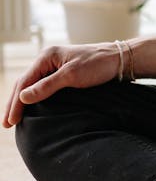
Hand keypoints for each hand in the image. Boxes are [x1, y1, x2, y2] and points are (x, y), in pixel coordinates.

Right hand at [3, 41, 120, 127]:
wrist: (120, 60)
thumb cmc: (98, 65)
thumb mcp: (71, 76)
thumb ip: (47, 86)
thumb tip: (23, 97)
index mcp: (46, 57)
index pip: (24, 82)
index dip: (15, 103)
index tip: (10, 121)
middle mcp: (47, 60)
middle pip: (24, 83)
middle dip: (14, 104)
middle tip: (6, 124)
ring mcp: (54, 66)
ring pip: (32, 85)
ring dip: (22, 101)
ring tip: (13, 119)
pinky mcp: (63, 73)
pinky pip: (42, 86)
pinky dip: (34, 98)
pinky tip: (31, 108)